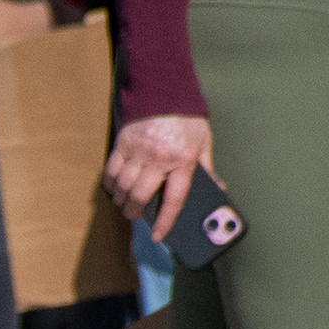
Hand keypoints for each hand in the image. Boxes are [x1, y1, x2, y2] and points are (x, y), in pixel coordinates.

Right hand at [107, 115, 213, 233]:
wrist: (166, 93)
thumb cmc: (186, 120)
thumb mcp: (202, 143)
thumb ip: (206, 167)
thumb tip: (217, 189)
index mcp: (183, 160)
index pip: (174, 198)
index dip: (165, 220)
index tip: (158, 235)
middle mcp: (159, 158)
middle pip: (140, 196)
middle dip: (134, 212)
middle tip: (134, 216)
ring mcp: (138, 151)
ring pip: (123, 187)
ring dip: (122, 200)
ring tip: (125, 204)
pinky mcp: (123, 144)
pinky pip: (111, 172)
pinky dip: (111, 185)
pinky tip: (115, 189)